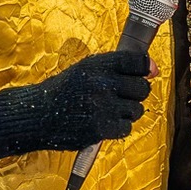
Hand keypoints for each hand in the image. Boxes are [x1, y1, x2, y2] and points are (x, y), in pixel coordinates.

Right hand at [0, 49, 151, 153]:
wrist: (37, 115)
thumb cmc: (63, 91)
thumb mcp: (85, 70)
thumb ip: (116, 68)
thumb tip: (153, 70)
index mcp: (98, 65)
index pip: (137, 61)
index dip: (144, 68)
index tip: (143, 74)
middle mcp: (102, 83)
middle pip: (142, 88)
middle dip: (136, 94)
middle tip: (122, 97)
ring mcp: (102, 107)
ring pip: (137, 110)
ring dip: (128, 113)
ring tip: (110, 111)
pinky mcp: (100, 128)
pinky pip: (126, 128)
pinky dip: (119, 128)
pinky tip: (106, 123)